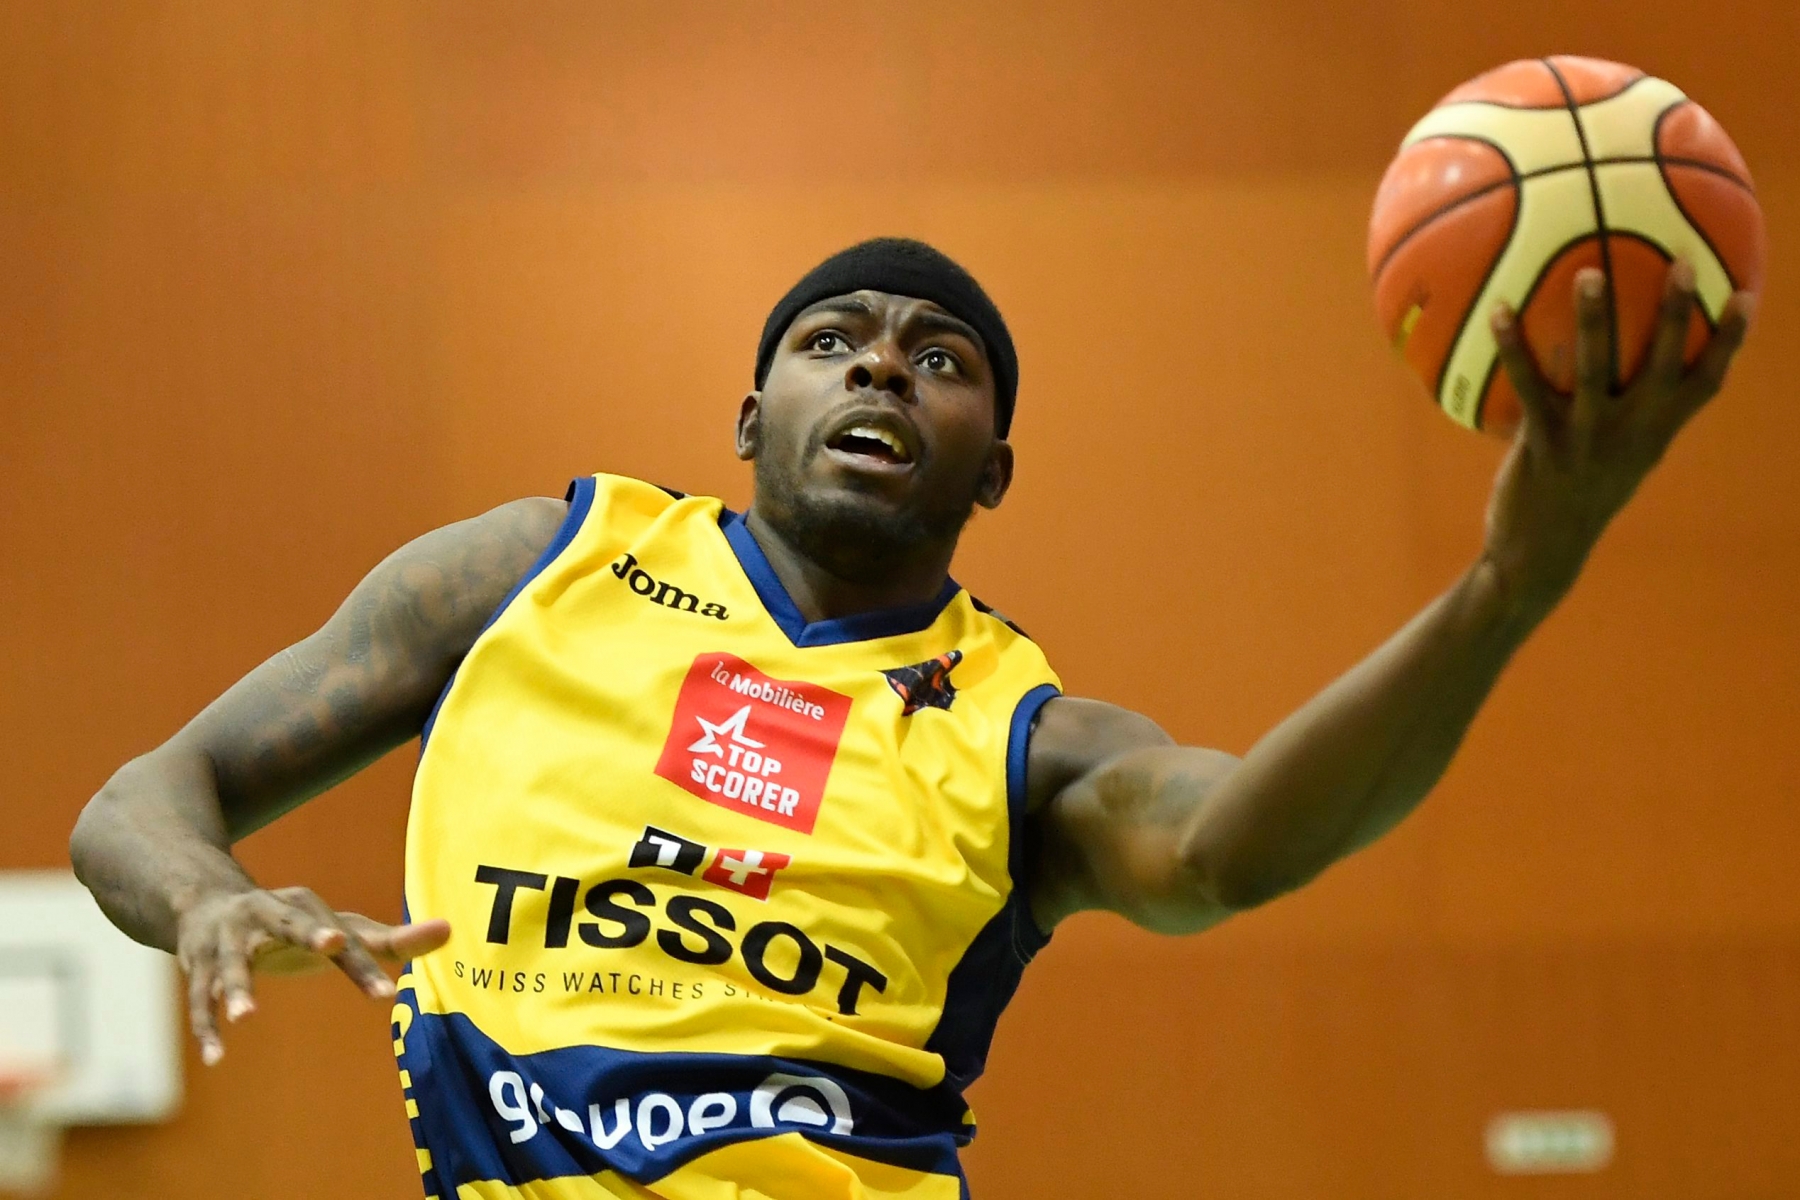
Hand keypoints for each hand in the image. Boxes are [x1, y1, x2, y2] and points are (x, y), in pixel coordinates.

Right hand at [175, 885, 450, 1065]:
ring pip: (234, 961)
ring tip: (248, 1017)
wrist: (205, 901)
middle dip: (311, 932)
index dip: (365, 965)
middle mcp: (268, 913)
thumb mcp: (339, 928)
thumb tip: (451, 930)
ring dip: (240, 985)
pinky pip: (200, 996)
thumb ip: (389, 939)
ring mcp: (229, 937)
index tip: (386, 992)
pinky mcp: (197, 962)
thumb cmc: (293, 924)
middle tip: (332, 945)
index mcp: (307, 907)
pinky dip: (207, 1025)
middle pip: (292, 923)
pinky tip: (216, 1057)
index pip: (346, 937)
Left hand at [1484, 260, 1754, 615]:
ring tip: (1587, 272)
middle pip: (1664, 365)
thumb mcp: (1617, 460)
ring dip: (1592, 319)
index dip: (1728, 343)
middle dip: (1677, 314)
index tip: (1745, 298)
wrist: (1540, 553)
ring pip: (1594, 368)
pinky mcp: (1544, 443)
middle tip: (1684, 263)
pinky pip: (1527, 385)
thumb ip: (1627, 418)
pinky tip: (1497, 311)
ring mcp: (1587, 437)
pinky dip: (1512, 347)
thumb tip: (1619, 362)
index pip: (1706, 385)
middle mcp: (1631, 433)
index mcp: (1655, 435)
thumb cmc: (1578, 496)